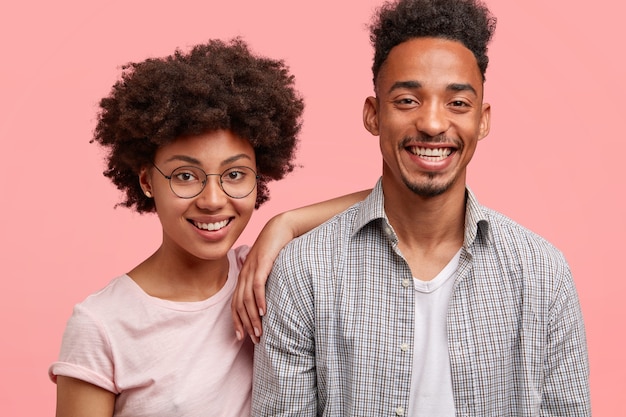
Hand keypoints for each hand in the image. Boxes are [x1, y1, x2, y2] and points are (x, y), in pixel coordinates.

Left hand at [232, 214, 293, 342]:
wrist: (280, 228)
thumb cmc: (276, 249)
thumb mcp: (267, 268)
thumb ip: (264, 283)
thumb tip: (268, 301)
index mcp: (243, 277)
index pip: (235, 304)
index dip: (237, 321)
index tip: (241, 337)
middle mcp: (244, 274)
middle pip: (240, 305)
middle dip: (246, 325)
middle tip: (255, 340)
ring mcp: (251, 269)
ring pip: (247, 299)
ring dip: (253, 318)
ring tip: (259, 332)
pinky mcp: (262, 264)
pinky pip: (258, 285)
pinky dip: (260, 300)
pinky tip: (264, 312)